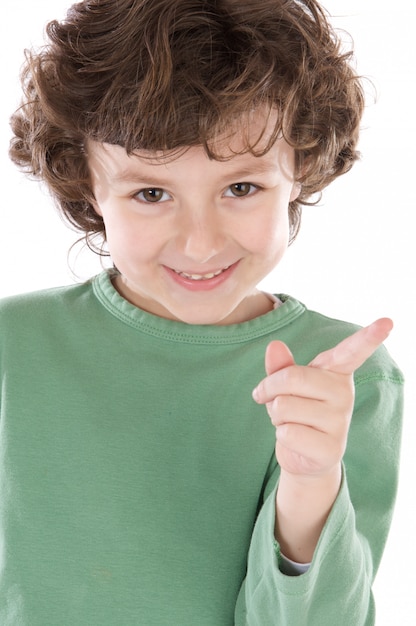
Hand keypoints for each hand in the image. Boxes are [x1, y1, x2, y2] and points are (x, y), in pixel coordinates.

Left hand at [252, 318, 392, 478]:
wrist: (303, 455)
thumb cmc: (296, 410)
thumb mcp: (285, 385)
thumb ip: (280, 366)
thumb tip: (274, 346)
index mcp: (336, 372)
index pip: (353, 351)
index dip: (369, 336)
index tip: (387, 321)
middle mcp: (345, 393)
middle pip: (293, 378)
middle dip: (268, 388)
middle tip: (266, 396)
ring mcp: (341, 422)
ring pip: (284, 407)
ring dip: (275, 415)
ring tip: (289, 421)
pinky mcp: (332, 449)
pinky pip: (287, 433)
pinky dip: (280, 435)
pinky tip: (296, 439)